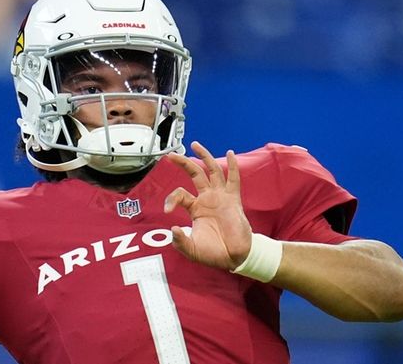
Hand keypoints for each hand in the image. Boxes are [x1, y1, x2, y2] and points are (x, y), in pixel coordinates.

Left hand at [164, 142, 251, 270]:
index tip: (168, 211)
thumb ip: (180, 242)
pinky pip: (234, 179)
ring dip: (204, 157)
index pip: (179, 194)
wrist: (234, 257)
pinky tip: (230, 154)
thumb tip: (173, 229)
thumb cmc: (213, 253)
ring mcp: (220, 197)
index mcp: (195, 208)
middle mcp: (207, 198)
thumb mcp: (191, 249)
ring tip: (195, 145)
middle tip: (171, 155)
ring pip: (212, 171)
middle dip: (183, 163)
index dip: (171, 199)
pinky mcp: (233, 199)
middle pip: (194, 174)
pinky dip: (232, 166)